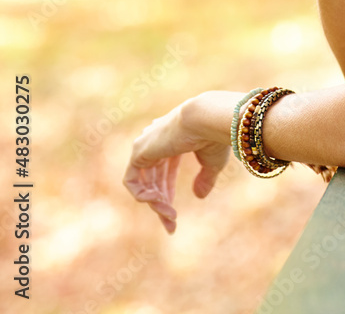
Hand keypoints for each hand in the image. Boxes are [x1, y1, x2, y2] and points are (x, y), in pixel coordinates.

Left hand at [122, 92, 237, 233]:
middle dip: (161, 205)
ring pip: (144, 184)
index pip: (164, 171)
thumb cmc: (213, 137)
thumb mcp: (211, 163)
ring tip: (171, 215)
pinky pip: (130, 181)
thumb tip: (199, 197)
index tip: (174, 218)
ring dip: (156, 204)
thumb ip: (204, 178)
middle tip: (171, 225)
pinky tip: (157, 201)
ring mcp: (146, 145)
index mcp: (173, 140)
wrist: (206, 120)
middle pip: (153, 181)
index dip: (167, 195)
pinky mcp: (138, 152)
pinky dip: (141, 195)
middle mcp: (157, 141)